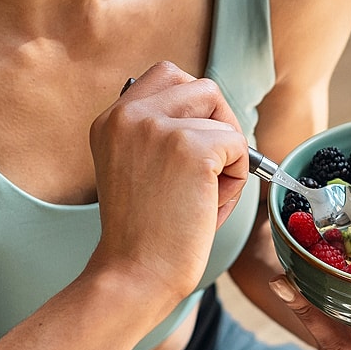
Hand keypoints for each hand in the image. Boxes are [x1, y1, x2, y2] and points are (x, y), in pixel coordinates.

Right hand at [88, 63, 248, 306]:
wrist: (136, 274)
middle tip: (210, 169)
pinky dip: (237, 178)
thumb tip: (213, 105)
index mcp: (111, 118)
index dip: (194, 106)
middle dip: (218, 124)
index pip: (167, 74)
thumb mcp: (138, 167)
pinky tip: (209, 204)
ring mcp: (158, 127)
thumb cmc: (146, 232)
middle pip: (202, 87)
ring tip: (205, 193)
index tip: (194, 145)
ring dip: (228, 153)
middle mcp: (128, 114)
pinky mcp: (190, 146)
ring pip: (223, 115)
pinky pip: (239, 146)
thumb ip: (161, 132)